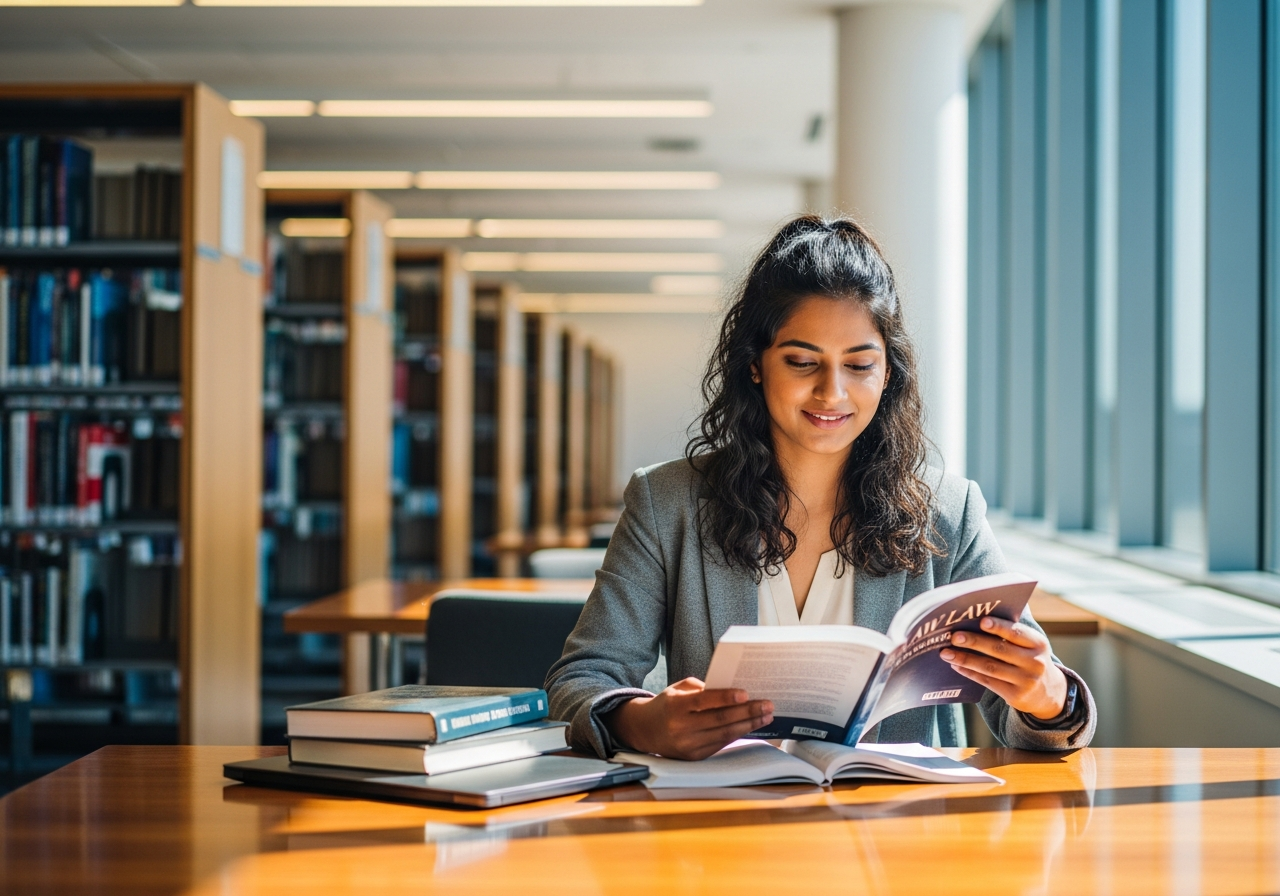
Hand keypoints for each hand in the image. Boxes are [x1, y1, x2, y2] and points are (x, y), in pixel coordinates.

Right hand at [603, 677, 773, 759]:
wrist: (645, 730)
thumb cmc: (667, 705)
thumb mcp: (678, 689)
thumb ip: (703, 690)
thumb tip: (733, 693)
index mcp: (675, 707)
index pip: (704, 702)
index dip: (725, 698)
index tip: (746, 694)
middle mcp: (681, 728)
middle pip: (720, 720)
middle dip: (747, 712)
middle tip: (767, 705)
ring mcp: (688, 745)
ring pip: (724, 734)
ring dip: (749, 725)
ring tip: (766, 716)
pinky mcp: (694, 757)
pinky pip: (721, 744)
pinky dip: (738, 734)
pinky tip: (751, 726)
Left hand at [940, 616, 1068, 719]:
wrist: (1047, 692)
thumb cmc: (1029, 659)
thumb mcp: (1030, 646)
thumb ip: (1010, 634)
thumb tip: (973, 622)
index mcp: (1038, 644)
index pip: (1017, 633)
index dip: (999, 627)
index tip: (981, 621)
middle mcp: (1035, 662)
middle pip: (999, 649)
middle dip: (974, 642)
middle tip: (954, 637)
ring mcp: (1026, 681)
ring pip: (990, 667)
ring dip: (965, 659)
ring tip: (946, 652)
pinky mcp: (1016, 696)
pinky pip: (988, 682)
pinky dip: (970, 672)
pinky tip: (956, 665)